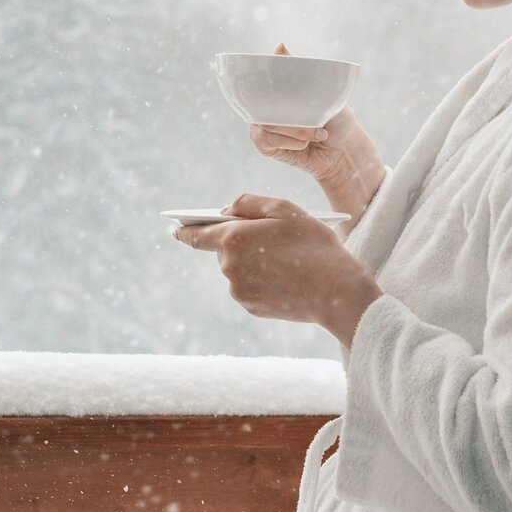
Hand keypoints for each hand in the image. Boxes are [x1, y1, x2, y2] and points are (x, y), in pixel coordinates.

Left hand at [171, 193, 382, 347]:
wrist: (335, 290)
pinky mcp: (252, 308)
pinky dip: (263, 280)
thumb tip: (225, 211)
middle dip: (241, 242)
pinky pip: (250, 287)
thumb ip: (247, 203)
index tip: (175, 228)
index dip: (184, 229)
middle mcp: (229, 267)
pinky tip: (287, 277)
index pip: (196, 234)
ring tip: (286, 259)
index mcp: (232, 239)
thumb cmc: (312, 243)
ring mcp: (239, 291)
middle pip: (224, 250)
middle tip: (271, 239)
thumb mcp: (283, 209)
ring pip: (238, 269)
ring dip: (254, 262)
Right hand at [249, 43, 383, 191]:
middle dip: (290, 111)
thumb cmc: (337, 118)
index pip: (260, 78)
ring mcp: (264, 126)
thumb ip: (299, 68)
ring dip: (296, 130)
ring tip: (317, 133)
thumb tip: (279, 45)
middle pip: (261, 101)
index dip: (261, 77)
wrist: (346, 151)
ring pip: (265, 123)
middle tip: (317, 120)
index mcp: (279, 91)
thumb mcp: (323, 89)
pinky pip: (266, 140)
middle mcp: (268, 106)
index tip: (283, 83)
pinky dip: (290, 142)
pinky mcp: (265, 146)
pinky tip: (304, 145)